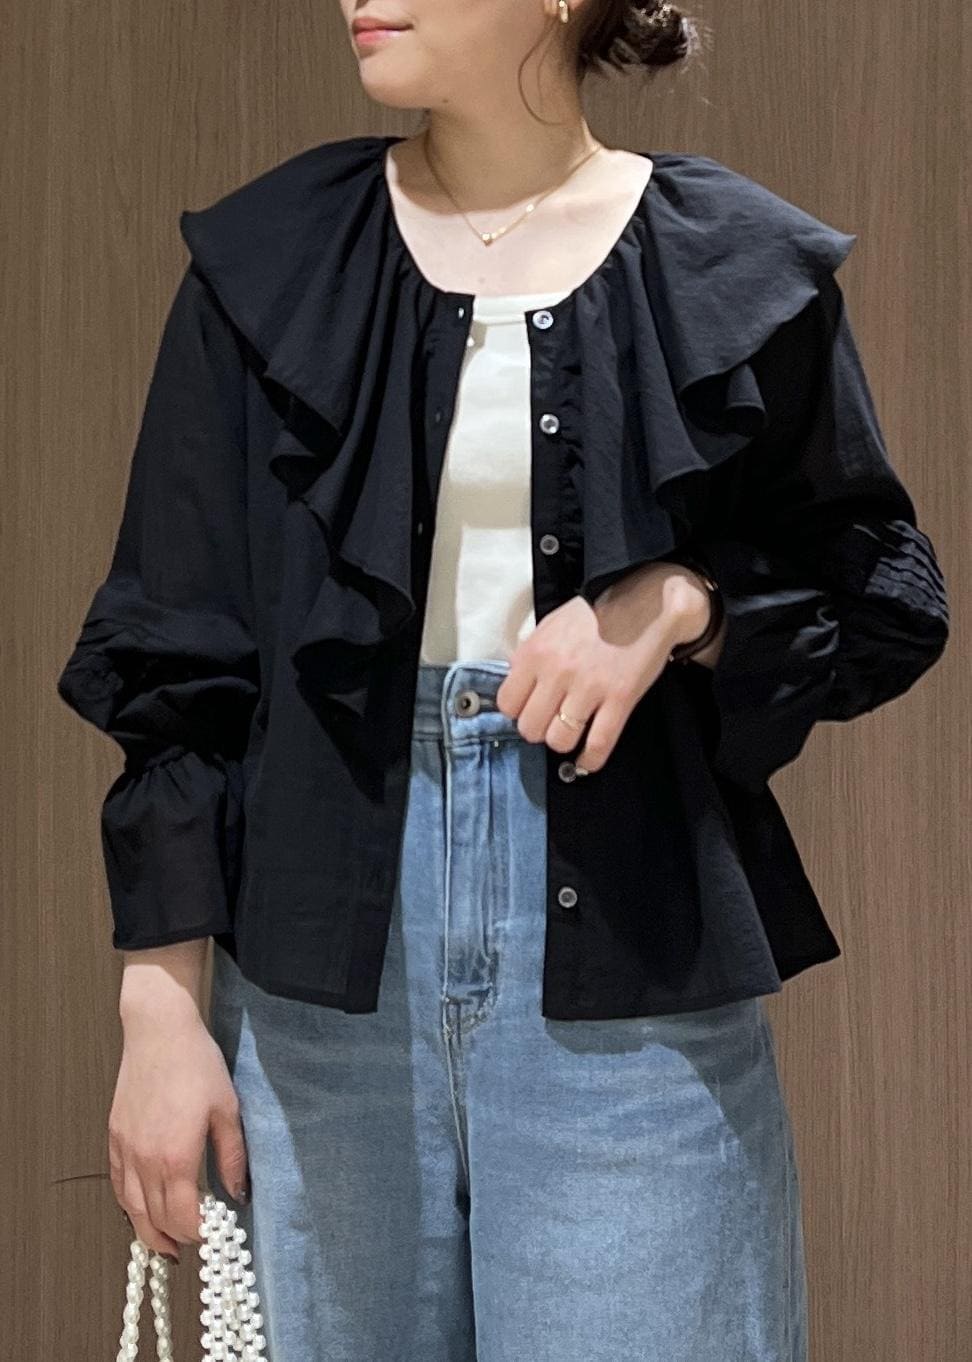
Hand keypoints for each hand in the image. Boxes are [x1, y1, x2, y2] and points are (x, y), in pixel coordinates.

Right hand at [111, 964, 248, 1261]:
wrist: (159, 1031)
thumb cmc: (196, 1064)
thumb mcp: (227, 1109)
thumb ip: (232, 1156)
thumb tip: (238, 1193)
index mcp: (175, 1156)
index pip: (182, 1215)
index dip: (196, 1233)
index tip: (210, 1235)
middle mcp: (144, 1159)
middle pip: (154, 1218)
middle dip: (173, 1238)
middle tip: (188, 1247)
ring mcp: (125, 1149)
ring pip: (130, 1207)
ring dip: (146, 1230)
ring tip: (162, 1243)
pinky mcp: (115, 1135)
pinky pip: (117, 1183)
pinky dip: (128, 1203)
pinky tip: (139, 1208)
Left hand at [496, 560, 716, 772]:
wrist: (644, 601)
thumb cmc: (594, 613)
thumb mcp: (550, 627)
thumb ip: (531, 657)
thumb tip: (517, 687)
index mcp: (535, 653)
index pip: (507, 704)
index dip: (518, 711)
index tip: (530, 708)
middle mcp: (557, 672)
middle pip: (530, 728)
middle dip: (539, 730)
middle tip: (551, 721)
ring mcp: (589, 687)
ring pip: (559, 740)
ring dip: (564, 742)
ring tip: (572, 733)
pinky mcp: (620, 698)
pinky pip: (598, 744)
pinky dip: (591, 759)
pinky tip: (589, 758)